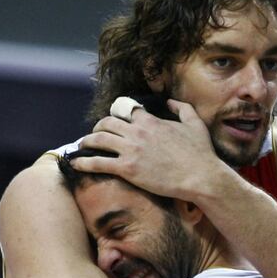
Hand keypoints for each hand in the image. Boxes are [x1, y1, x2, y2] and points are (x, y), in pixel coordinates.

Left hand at [73, 100, 219, 200]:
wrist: (201, 176)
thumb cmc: (200, 153)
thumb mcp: (195, 124)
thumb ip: (181, 108)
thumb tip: (169, 101)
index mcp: (150, 121)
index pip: (125, 110)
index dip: (116, 114)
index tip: (113, 120)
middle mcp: (136, 132)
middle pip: (106, 122)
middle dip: (98, 127)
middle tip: (95, 134)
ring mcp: (130, 150)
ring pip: (98, 140)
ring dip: (86, 142)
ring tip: (81, 147)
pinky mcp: (127, 169)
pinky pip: (98, 163)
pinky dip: (83, 162)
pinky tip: (76, 164)